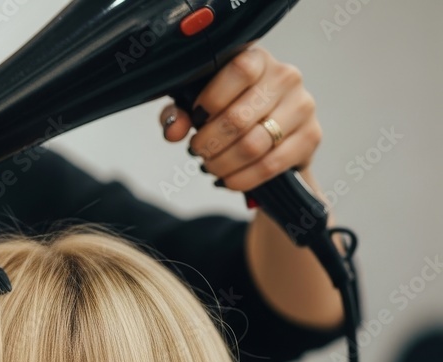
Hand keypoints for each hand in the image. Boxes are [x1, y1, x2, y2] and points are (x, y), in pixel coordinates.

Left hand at [160, 46, 321, 191]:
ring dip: (222, 163)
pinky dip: (241, 178)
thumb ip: (180, 113)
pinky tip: (227, 179)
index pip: (239, 70)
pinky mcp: (311, 135)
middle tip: (199, 151)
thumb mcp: (199, 107)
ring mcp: (302, 105)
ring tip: (210, 166)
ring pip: (253, 145)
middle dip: (209, 143)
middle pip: (239, 117)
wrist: (272, 135)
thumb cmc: (230, 111)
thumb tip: (174, 131)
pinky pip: (270, 164)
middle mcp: (285, 76)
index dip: (211, 99)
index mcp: (258, 58)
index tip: (196, 118)